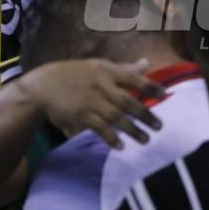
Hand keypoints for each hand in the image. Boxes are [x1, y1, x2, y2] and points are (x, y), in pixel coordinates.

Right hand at [20, 58, 164, 148]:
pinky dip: (111, 137)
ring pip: (115, 117)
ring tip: (145, 140)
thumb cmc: (75, 74)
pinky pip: (99, 128)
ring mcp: (90, 100)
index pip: (133, 78)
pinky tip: (121, 146)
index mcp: (107, 70)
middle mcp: (100, 84)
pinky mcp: (80, 114)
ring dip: (132, 129)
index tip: (164, 95)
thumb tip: (147, 64)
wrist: (44, 84)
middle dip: (145, 114)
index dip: (150, 87)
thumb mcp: (99, 66)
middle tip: (159, 127)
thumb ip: (124, 69)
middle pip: (127, 101)